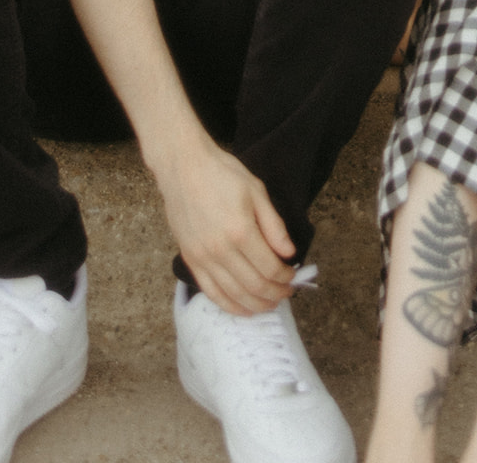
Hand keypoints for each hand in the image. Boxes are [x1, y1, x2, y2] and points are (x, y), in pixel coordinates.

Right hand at [151, 127, 295, 314]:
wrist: (183, 167)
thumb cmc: (222, 174)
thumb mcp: (257, 192)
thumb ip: (274, 226)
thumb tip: (289, 253)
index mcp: (241, 231)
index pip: (270, 267)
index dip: (285, 277)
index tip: (293, 277)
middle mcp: (220, 250)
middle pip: (254, 286)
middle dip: (275, 294)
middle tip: (286, 293)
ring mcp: (202, 257)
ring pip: (233, 294)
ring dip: (255, 304)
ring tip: (270, 304)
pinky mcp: (190, 260)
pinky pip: (211, 291)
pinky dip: (229, 305)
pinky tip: (242, 308)